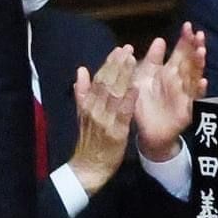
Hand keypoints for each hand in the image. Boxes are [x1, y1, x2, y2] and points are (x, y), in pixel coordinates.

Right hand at [67, 45, 137, 194]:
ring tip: (133, 60)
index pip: (98, 79)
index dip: (109, 63)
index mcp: (87, 104)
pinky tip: (136, 88)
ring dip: (124, 76)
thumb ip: (82, 92)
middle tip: (129, 49)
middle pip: (106, 82)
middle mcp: (95, 109)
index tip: (119, 50)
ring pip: (114, 93)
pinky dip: (129, 100)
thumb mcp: (81, 115)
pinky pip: (122, 113)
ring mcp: (105, 120)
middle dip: (118, 65)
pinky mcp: (115, 133)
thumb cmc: (89, 142)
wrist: (88, 168)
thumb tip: (81, 69)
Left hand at [133, 24, 205, 161]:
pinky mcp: (187, 111)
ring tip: (201, 52)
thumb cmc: (146, 102)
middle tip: (199, 34)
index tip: (188, 26)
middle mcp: (181, 81)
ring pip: (195, 77)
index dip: (185, 40)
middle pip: (191, 62)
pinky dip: (198, 91)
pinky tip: (202, 82)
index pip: (181, 52)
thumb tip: (160, 39)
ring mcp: (185, 95)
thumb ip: (152, 60)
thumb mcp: (144, 77)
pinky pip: (195, 100)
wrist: (146, 131)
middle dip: (195, 48)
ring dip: (199, 65)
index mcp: (171, 72)